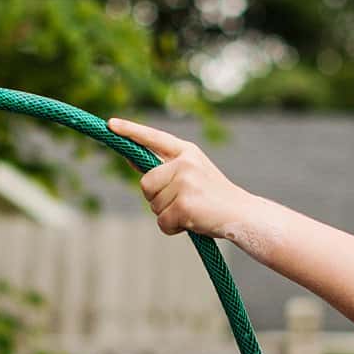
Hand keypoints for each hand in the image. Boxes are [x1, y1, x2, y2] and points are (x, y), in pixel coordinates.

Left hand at [108, 118, 259, 242]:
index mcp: (187, 152)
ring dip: (167, 214)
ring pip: (153, 204)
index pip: (154, 138)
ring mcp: (186, 182)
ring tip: (192, 212)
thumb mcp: (192, 174)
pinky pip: (162, 222)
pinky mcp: (185, 204)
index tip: (110, 124)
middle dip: (157, 199)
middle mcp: (185, 163)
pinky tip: (191, 223)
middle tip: (184, 203)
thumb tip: (131, 160)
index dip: (131, 131)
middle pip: (146, 184)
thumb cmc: (214, 197)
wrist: (243, 215)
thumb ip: (164, 168)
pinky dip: (172, 228)